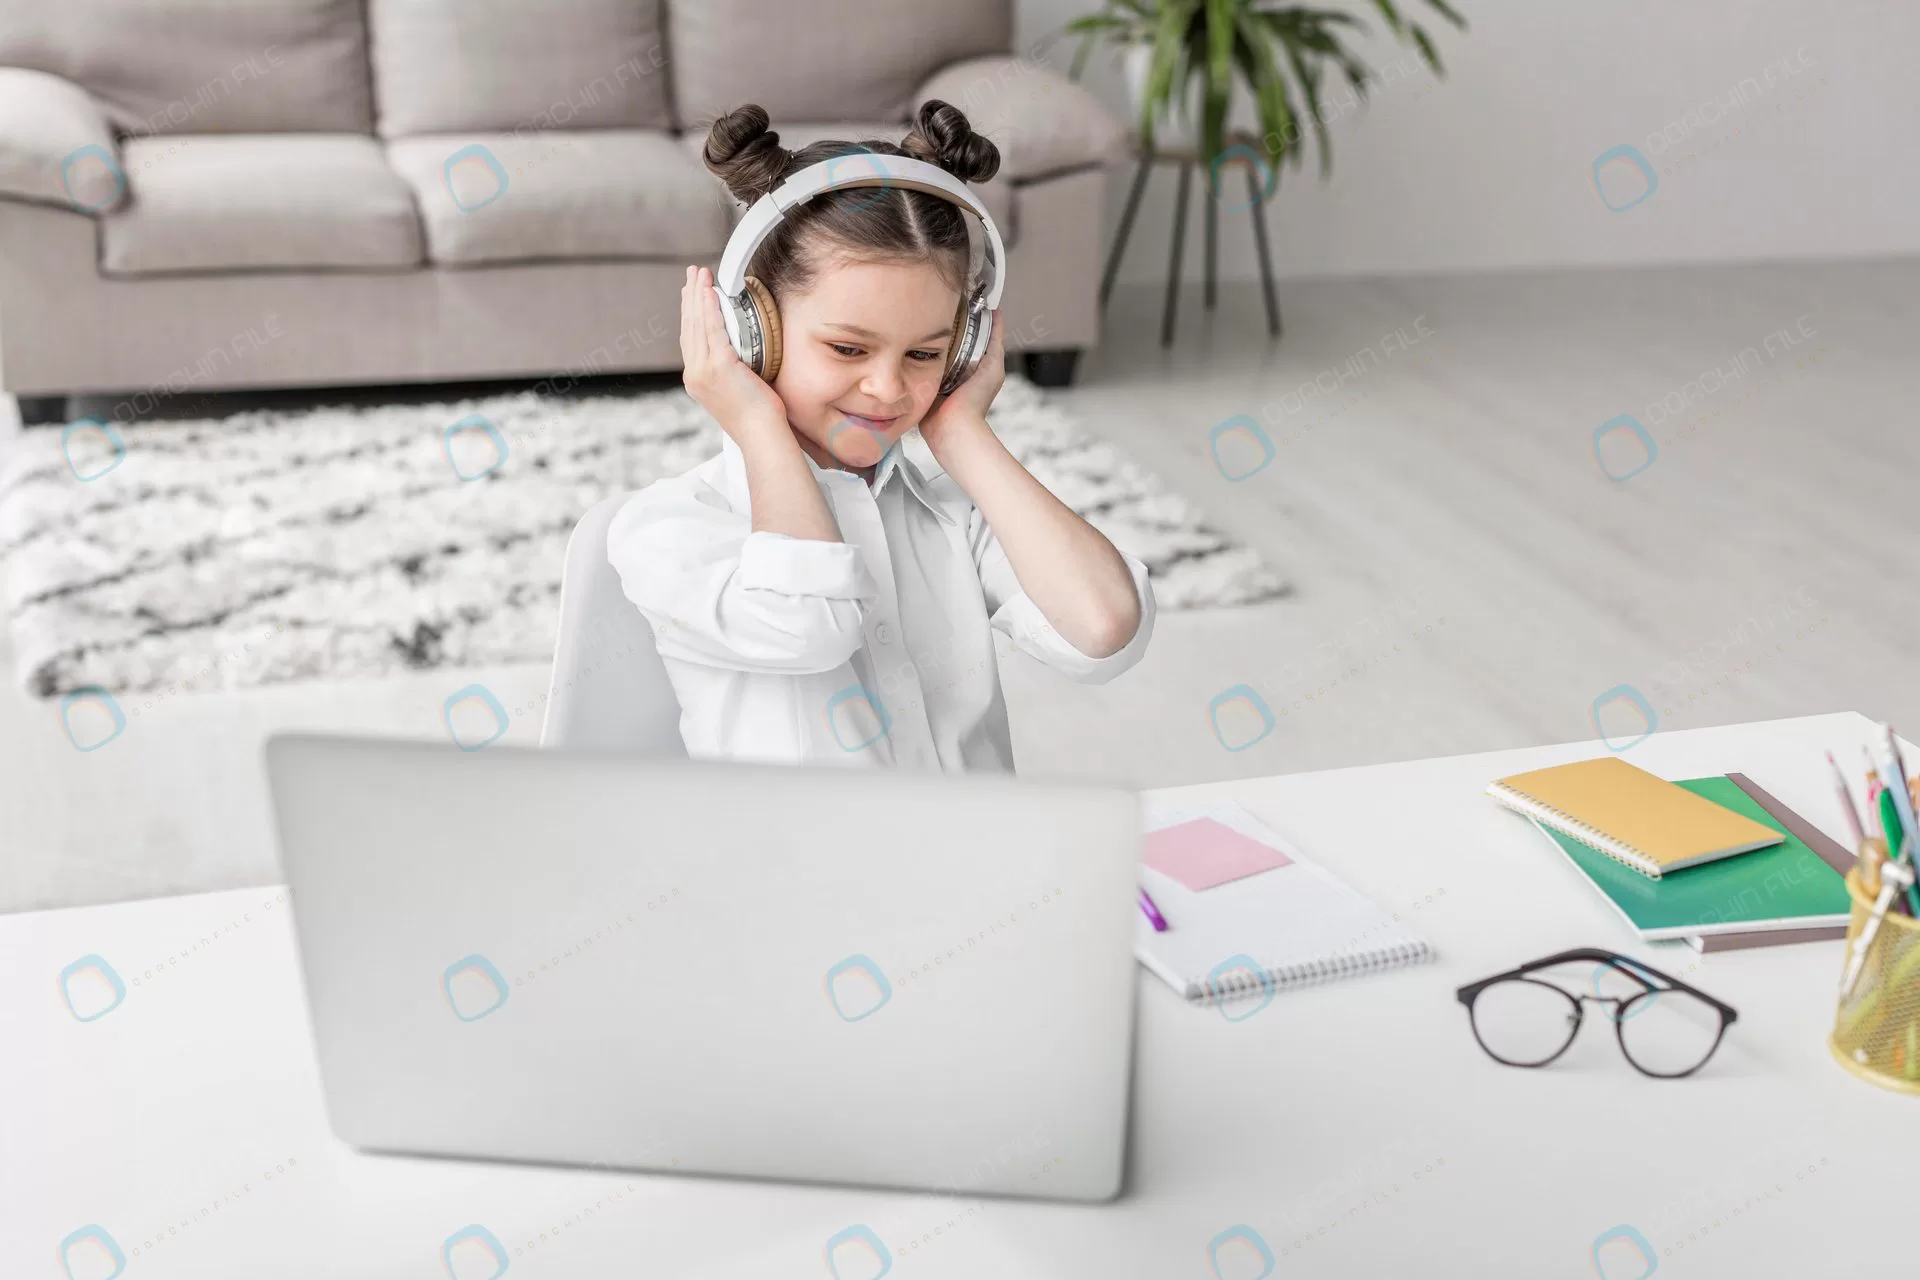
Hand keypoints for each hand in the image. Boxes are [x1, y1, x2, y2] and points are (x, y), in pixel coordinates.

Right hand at [680, 265, 788, 445]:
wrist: (760, 434)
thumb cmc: (757, 418)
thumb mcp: (736, 391)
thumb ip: (730, 371)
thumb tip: (739, 355)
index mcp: (697, 379)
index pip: (690, 338)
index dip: (690, 312)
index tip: (692, 293)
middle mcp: (695, 373)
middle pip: (689, 326)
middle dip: (691, 296)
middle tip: (692, 274)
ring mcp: (704, 370)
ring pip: (698, 324)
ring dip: (699, 295)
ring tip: (700, 274)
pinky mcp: (719, 366)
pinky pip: (713, 330)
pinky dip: (711, 308)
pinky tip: (711, 292)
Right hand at [918, 306, 1005, 459]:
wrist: (952, 427)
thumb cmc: (975, 401)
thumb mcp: (993, 367)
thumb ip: (995, 343)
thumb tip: (997, 313)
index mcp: (968, 363)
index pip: (963, 333)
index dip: (958, 317)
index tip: (949, 298)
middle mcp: (951, 368)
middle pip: (942, 340)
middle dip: (934, 326)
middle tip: (925, 308)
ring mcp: (933, 376)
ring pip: (925, 350)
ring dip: (919, 340)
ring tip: (911, 322)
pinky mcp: (919, 384)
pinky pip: (912, 365)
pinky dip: (908, 356)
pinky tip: (902, 342)